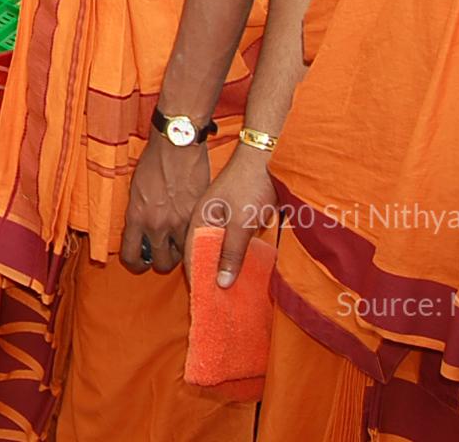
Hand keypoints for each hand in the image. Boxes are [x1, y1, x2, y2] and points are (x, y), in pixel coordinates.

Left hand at [119, 135, 212, 274]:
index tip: (141, 263)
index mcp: (136, 216)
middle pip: (160, 262)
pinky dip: (197, 240)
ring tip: (182, 243)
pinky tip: (196, 233)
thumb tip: (143, 231)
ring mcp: (180, 222)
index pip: (131, 255)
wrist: (176, 144)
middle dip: (162, 261)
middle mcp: (156, 224)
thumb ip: (139, 213)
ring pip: (183, 256)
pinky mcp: (199, 216)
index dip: (136, 265)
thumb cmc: (154, 161)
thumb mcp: (136, 189)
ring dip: (182, 253)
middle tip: (165, 252)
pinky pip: (198, 240)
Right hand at [201, 149, 275, 288]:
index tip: (205, 302)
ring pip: (216, 249)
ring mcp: (219, 218)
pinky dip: (232, 257)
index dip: (198, 278)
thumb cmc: (251, 187)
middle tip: (219, 302)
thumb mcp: (242, 223)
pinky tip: (240, 269)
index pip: (192, 256)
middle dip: (209, 276)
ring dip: (222, 267)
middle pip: (202, 254)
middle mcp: (205, 221)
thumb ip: (231, 253)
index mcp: (199, 220)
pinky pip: (228, 243)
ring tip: (229, 292)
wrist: (266, 157)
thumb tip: (220, 283)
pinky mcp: (233, 217)